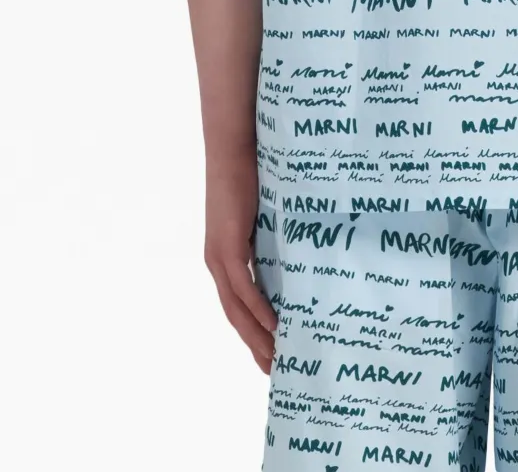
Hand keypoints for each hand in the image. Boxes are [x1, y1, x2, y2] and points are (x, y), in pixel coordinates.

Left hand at [203, 149, 277, 374]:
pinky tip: (274, 325)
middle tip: (277, 370)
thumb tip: (300, 255)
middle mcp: (217, 263)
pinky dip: (257, 309)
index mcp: (225, 258)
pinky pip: (243, 286)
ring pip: (236, 309)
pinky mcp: (226, 245)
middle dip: (255, 345)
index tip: (272, 355)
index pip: (238, 306)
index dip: (252, 333)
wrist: (234, 148)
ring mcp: (219, 256)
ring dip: (255, 336)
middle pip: (235, 316)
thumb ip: (273, 238)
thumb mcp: (266, 216)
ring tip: (277, 357)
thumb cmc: (252, 174)